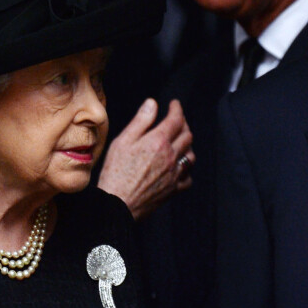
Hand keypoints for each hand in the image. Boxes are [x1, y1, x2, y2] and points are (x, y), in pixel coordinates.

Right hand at [97, 98, 193, 219]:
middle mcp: (171, 156)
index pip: (176, 119)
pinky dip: (186, 169)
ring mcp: (174, 174)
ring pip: (191, 155)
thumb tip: (152, 103)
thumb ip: (141, 121)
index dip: (177, 109)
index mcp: (158, 142)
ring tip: (179, 142)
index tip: (174, 104)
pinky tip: (178, 167)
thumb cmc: (116, 172)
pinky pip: (188, 177)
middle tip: (176, 120)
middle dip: (183, 124)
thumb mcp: (123, 141)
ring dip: (187, 146)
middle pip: (187, 135)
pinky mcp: (173, 189)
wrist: (118, 203)